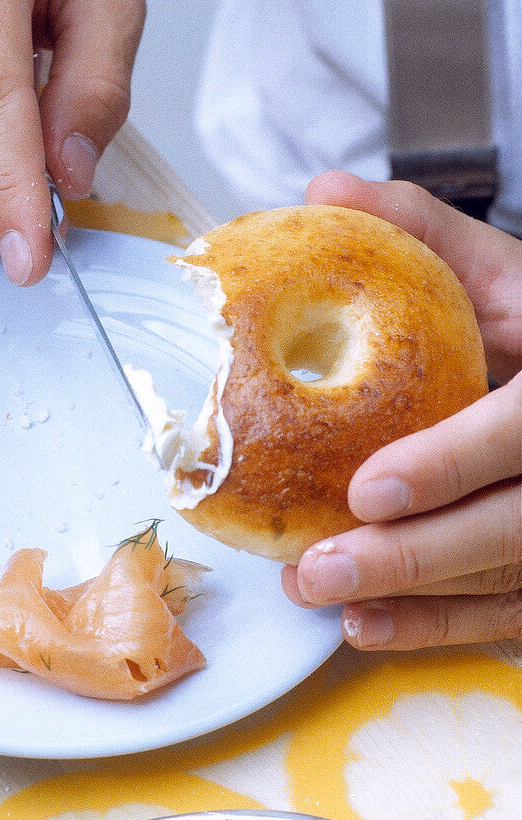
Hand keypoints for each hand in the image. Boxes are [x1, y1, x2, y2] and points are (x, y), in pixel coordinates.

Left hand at [281, 172, 521, 650]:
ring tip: (317, 595)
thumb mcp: (508, 273)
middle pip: (516, 528)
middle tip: (317, 569)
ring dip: (413, 599)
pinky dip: (439, 627)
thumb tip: (322, 192)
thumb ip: (425, 231)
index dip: (453, 462)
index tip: (367, 489)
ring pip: (509, 580)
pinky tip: (365, 627)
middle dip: (415, 556)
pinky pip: (511, 615)